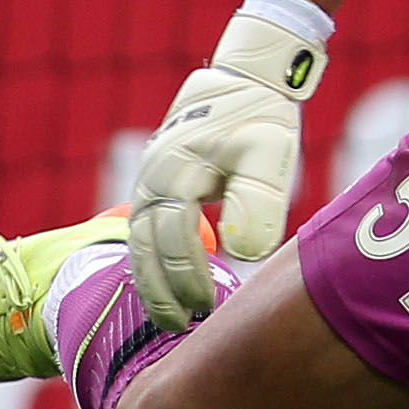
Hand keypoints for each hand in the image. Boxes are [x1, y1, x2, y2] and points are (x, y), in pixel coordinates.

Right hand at [129, 2, 326, 327]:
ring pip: (138, 243)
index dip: (187, 277)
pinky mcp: (155, 184)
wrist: (246, 80)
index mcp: (175, 173)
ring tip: (173, 317)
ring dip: (152, 282)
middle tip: (180, 327)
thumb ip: (258, 202)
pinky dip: (151, 262)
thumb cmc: (262, 119)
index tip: (206, 307)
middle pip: (144, 248)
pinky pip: (144, 232)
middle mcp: (151, 179)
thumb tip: (243, 253)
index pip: (173, 239)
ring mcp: (148, 181)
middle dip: (160, 292)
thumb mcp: (270, 156)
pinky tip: (170, 287)